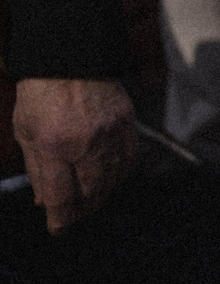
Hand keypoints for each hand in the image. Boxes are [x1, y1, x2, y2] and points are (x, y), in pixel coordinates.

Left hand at [13, 77, 137, 232]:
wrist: (70, 55)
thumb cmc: (41, 93)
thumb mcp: (25, 132)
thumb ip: (36, 169)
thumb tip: (43, 201)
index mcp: (54, 145)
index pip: (61, 196)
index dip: (60, 219)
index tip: (57, 228)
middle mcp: (86, 142)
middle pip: (91, 192)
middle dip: (81, 210)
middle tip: (73, 215)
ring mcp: (111, 131)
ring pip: (113, 178)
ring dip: (102, 194)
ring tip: (91, 199)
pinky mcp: (127, 121)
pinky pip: (129, 158)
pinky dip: (120, 173)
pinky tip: (110, 176)